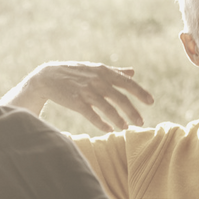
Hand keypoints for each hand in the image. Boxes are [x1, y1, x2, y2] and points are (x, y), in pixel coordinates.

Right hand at [2, 61, 152, 130]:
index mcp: (103, 72)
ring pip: (107, 108)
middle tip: (141, 122)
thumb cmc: (73, 73)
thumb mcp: (94, 68)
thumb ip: (114, 72)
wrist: (47, 77)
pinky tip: (109, 129)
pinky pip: (92, 115)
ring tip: (125, 128)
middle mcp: (97, 81)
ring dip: (118, 119)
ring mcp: (86, 92)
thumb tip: (132, 72)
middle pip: (120, 98)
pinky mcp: (76, 102)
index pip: (127, 83)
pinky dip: (101, 123)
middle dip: (132, 111)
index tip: (151, 102)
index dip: (140, 93)